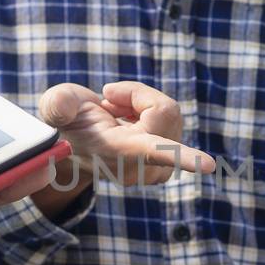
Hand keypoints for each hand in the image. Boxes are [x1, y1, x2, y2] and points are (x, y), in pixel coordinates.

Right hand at [39, 81, 214, 185]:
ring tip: (114, 112)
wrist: (72, 144)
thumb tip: (67, 107)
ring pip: (169, 112)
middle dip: (136, 95)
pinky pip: (171, 118)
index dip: (182, 156)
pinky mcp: (165, 164)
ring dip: (141, 102)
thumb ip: (57, 104)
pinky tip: (128, 119)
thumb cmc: (65, 122)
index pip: (154, 151)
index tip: (209, 165)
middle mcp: (140, 166)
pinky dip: (149, 110)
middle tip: (106, 100)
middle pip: (164, 110)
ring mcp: (155, 169)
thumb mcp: (54, 106)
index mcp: (117, 153)